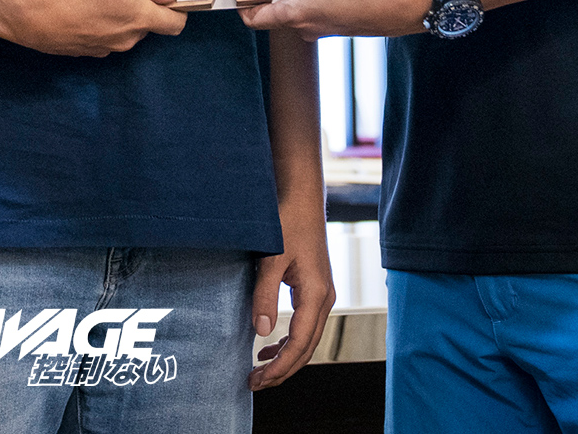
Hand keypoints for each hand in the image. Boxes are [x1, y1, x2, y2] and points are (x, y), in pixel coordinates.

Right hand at [0, 0, 186, 57]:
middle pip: (147, 25)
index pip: (175, 24)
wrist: (29, 12)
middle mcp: (126, 39)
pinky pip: (104, 36)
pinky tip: (82, 8)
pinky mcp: (87, 52)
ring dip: (118, 14)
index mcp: (139, 19)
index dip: (177, 8)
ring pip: (124, 30)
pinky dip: (99, 23)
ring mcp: (106, 48)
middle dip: (140, 6)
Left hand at [249, 190, 334, 389]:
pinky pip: (304, 324)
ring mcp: (321, 294)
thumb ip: (265, 295)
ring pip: (306, 338)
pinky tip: (268, 342)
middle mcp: (324, 299)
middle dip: (282, 369)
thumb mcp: (272, 259)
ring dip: (285, 356)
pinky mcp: (314, 287)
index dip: (279, 367)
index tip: (257, 379)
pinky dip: (288, 339)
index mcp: (316, 296)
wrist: (301, 195)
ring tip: (259, 369)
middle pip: (306, 348)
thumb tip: (261, 332)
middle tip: (254, 383)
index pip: (299, 344)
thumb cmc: (287, 222)